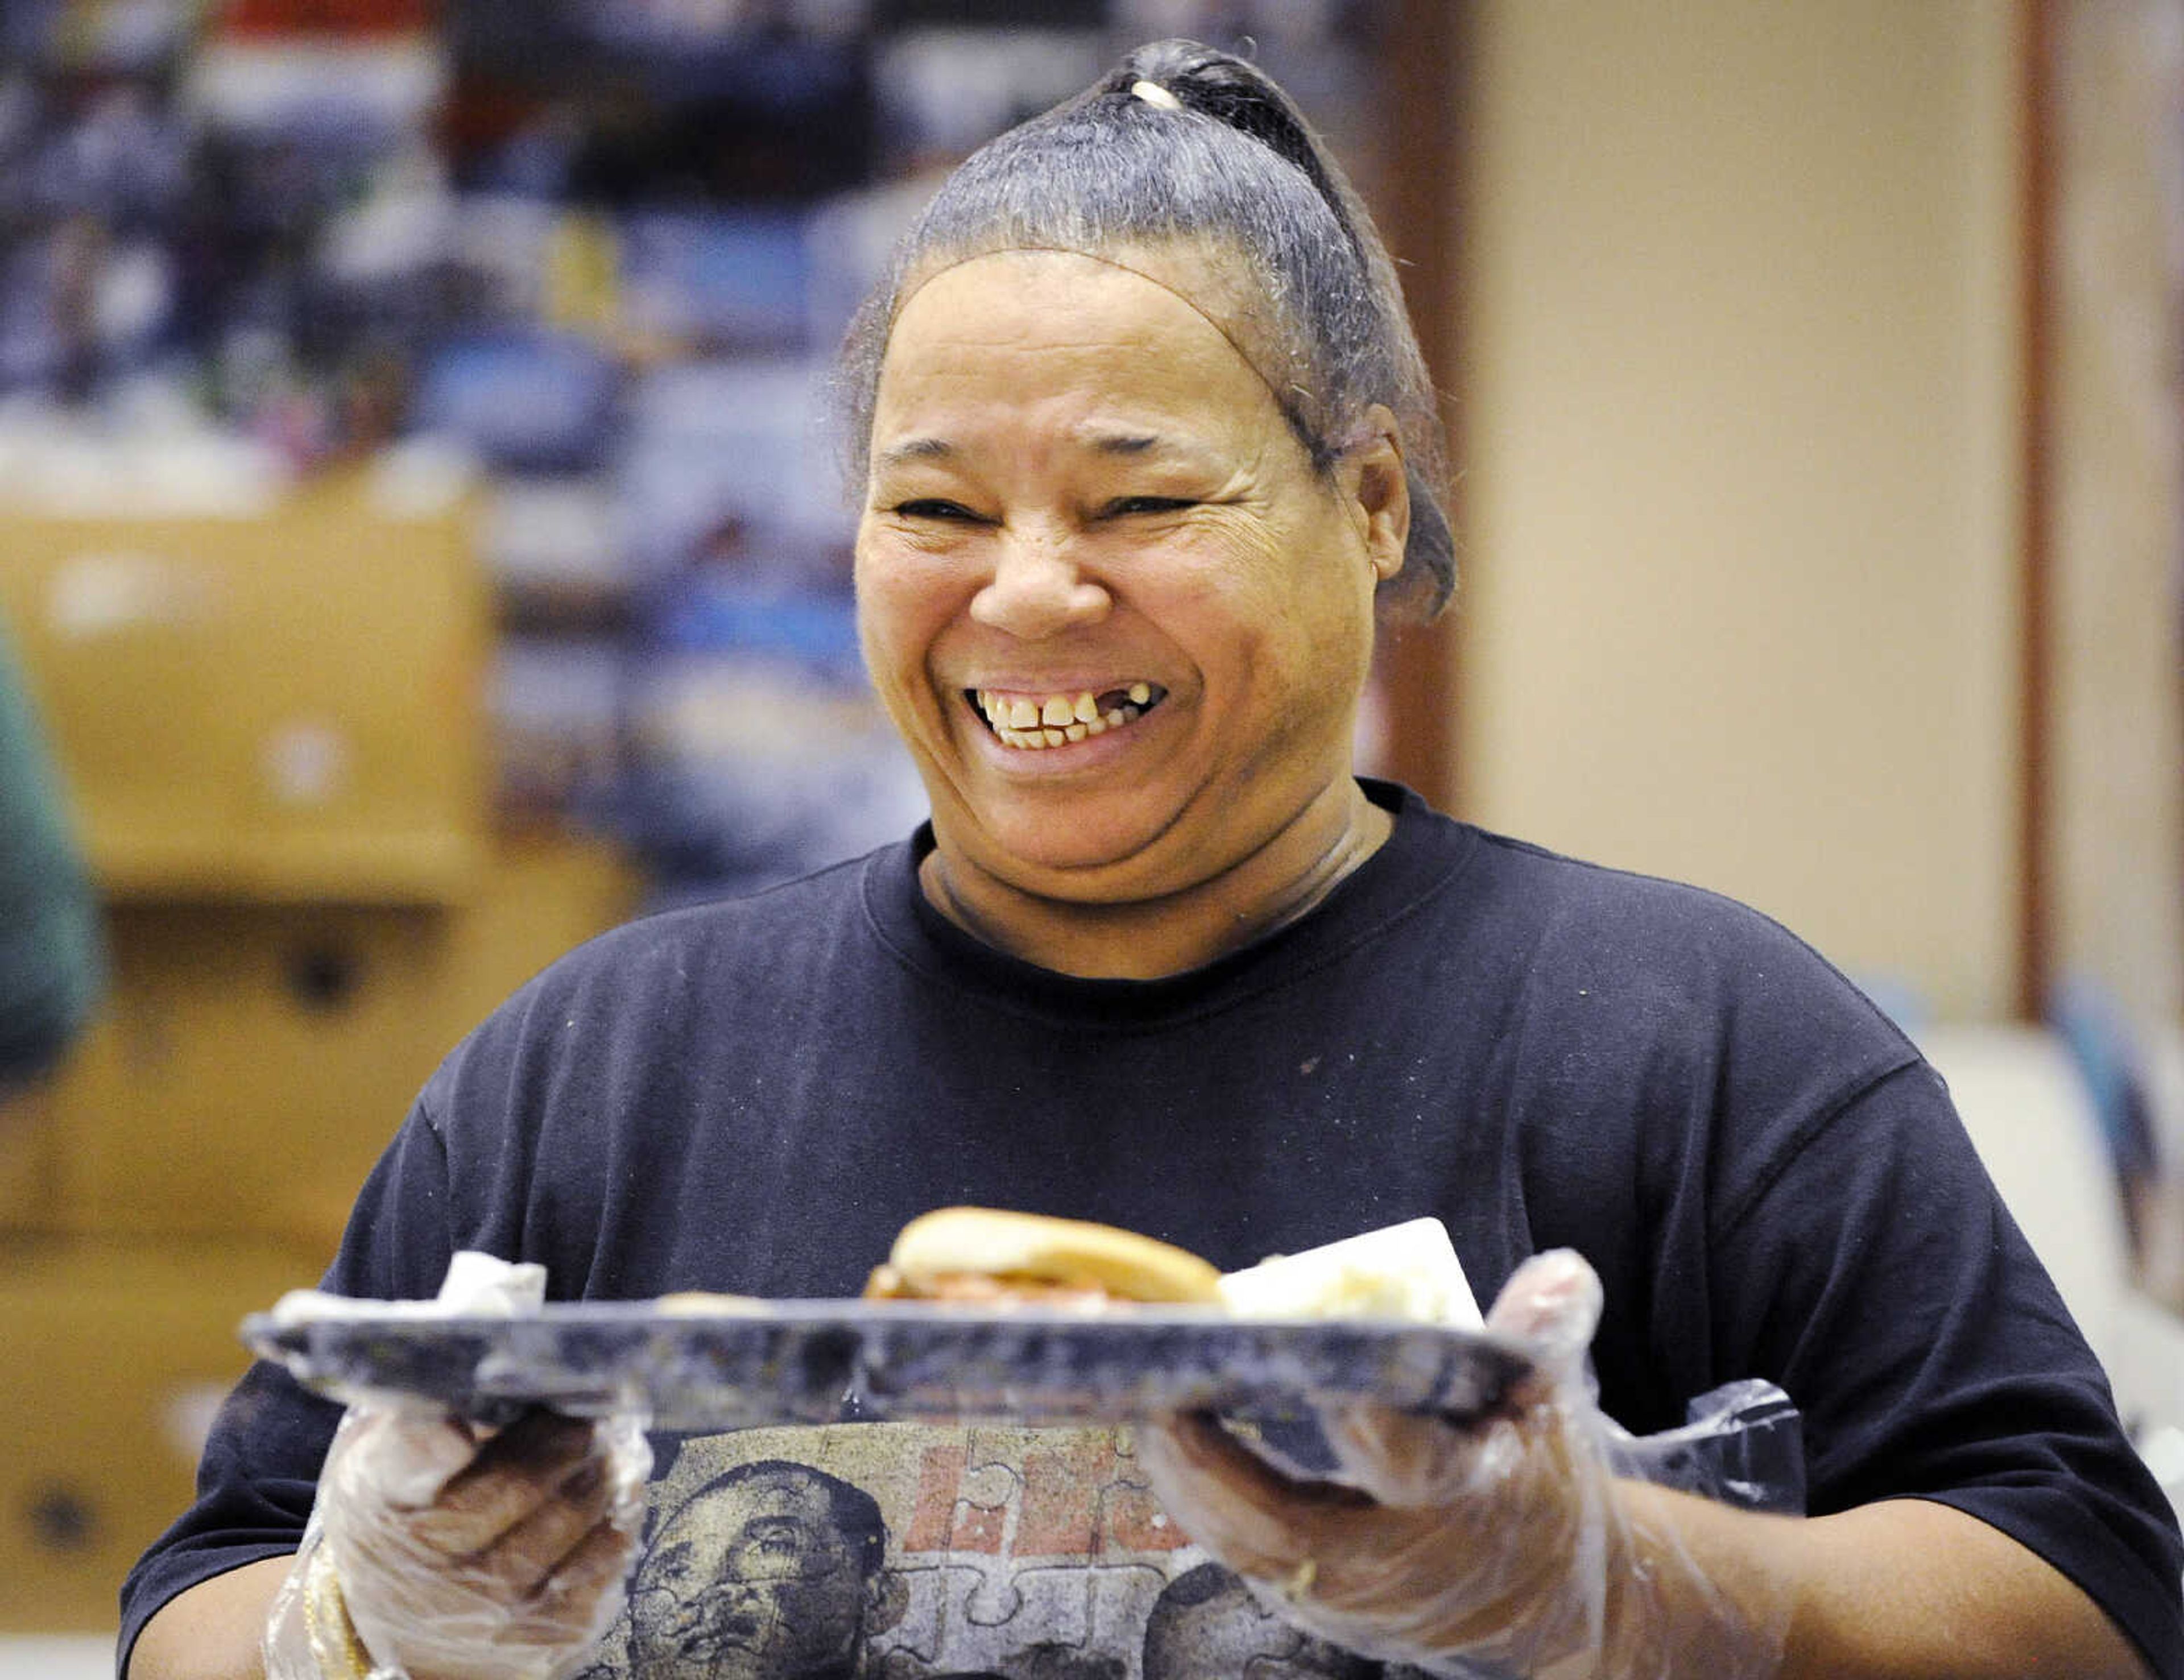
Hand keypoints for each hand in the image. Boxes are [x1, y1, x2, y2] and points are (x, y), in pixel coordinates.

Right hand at [268, 1405, 649, 1679]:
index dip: (437, 1440)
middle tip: (585, 1413)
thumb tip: (487, 1323)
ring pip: (574, 1518)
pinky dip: (615, 1520)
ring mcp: (488, 1608)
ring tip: (602, 1449)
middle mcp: (432, 1563)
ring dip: (601, 1473)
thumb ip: (426, 1404)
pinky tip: (608, 1497)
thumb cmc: (403, 1514)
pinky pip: (603, 1562)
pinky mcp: (541, 1637)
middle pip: (521, 1484)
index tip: (464, 1422)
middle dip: (566, 1437)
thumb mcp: (385, 1455)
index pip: (412, 1462)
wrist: (397, 1628)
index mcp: (387, 1497)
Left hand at [1136, 1251, 1788, 1678]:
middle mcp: (1397, 1559)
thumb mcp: (1554, 1410)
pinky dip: (1192, 1492)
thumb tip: (1561, 1268)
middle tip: (1160, 1393)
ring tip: (1135, 1399)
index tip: (1308, 1365)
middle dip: (1212, 1465)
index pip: (1404, 1458)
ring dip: (1182, 1477)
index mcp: (1467, 1500)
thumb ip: (1543, 1335)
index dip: (1357, 1416)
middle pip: (1287, 1526)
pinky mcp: (1309, 1598)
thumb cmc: (1537, 1482)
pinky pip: (1236, 1549)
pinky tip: (1155, 1430)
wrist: (1543, 1603)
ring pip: (1243, 1546)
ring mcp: (1345, 1593)